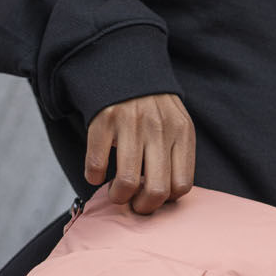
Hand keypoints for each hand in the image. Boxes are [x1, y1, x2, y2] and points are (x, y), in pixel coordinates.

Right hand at [84, 93, 195, 214]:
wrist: (125, 68)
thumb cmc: (153, 108)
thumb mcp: (176, 125)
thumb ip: (176, 156)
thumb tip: (165, 198)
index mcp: (181, 133)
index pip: (182, 185)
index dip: (166, 199)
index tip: (154, 195)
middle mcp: (159, 129)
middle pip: (157, 190)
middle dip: (143, 207)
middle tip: (134, 204)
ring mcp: (131, 124)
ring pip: (128, 182)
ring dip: (119, 196)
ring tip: (116, 193)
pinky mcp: (103, 120)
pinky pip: (96, 164)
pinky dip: (93, 176)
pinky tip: (96, 174)